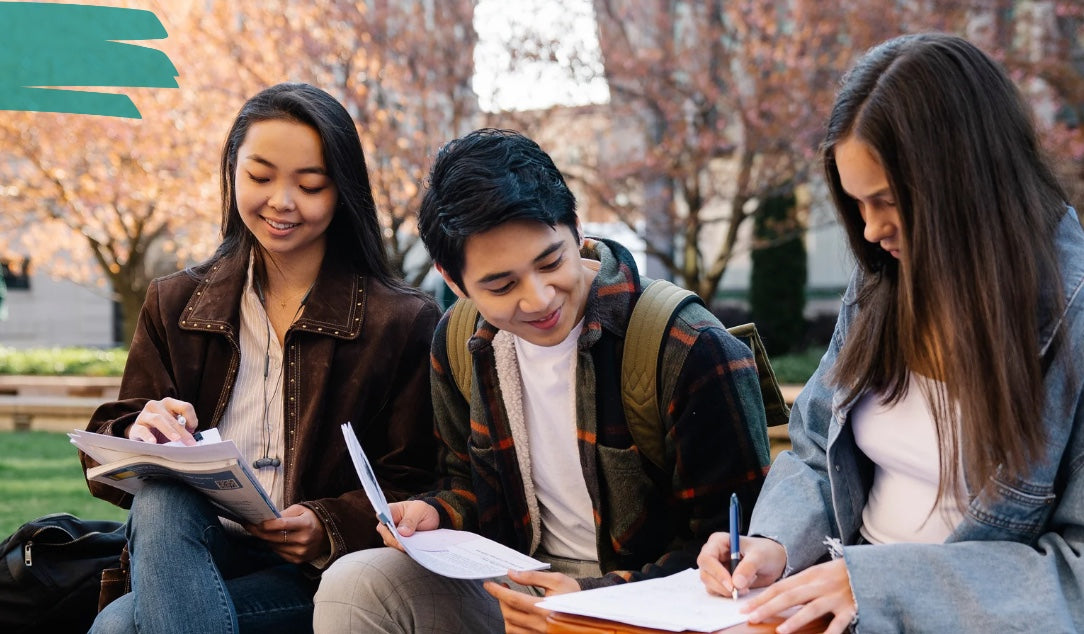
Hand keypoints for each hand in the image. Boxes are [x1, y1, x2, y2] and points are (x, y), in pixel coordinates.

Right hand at [127, 398, 196, 444]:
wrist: (140, 433)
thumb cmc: (161, 430)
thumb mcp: (174, 426)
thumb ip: (184, 427)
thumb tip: (194, 435)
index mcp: (169, 403)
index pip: (185, 407)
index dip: (192, 419)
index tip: (194, 430)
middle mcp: (156, 406)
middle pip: (172, 417)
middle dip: (183, 430)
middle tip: (190, 442)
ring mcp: (144, 415)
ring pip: (158, 419)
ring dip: (169, 430)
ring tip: (176, 439)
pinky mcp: (135, 427)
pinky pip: (142, 430)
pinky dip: (148, 436)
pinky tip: (154, 442)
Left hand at [248, 504, 328, 563]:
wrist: (327, 534)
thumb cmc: (311, 519)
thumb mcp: (300, 510)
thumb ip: (284, 514)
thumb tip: (266, 519)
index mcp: (306, 524)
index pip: (282, 525)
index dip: (267, 524)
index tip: (255, 522)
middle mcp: (304, 540)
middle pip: (275, 538)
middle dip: (260, 532)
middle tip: (249, 526)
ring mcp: (302, 552)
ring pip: (275, 547)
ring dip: (266, 540)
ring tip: (261, 532)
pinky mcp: (299, 560)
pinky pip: (279, 554)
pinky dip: (274, 547)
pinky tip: (273, 540)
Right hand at [374, 500, 439, 551]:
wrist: (429, 520)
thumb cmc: (421, 511)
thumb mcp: (419, 511)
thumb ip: (410, 520)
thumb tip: (401, 531)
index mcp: (391, 510)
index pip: (382, 515)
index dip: (384, 522)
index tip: (391, 527)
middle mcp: (388, 523)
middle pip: (384, 532)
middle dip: (393, 539)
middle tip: (403, 545)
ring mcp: (391, 534)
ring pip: (390, 542)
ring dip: (399, 545)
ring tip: (409, 548)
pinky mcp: (397, 543)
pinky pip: (397, 548)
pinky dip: (404, 550)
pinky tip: (411, 550)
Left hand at [483, 570, 579, 633]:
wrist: (590, 612)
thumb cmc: (574, 595)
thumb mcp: (556, 580)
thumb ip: (532, 576)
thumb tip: (512, 573)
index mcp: (544, 609)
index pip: (513, 600)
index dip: (497, 592)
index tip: (488, 584)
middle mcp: (540, 625)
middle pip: (509, 614)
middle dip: (501, 600)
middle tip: (502, 589)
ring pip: (511, 627)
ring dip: (505, 613)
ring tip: (509, 601)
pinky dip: (513, 625)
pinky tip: (516, 615)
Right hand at [697, 533, 785, 597]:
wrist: (772, 561)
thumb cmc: (765, 552)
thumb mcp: (760, 556)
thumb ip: (748, 567)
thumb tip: (736, 583)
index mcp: (718, 542)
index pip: (707, 558)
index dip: (716, 573)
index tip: (731, 585)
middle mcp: (712, 555)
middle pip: (705, 574)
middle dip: (722, 586)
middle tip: (740, 591)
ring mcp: (714, 569)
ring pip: (710, 585)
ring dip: (727, 591)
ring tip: (746, 586)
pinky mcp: (719, 581)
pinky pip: (717, 591)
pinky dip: (729, 594)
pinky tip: (744, 588)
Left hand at [742, 559, 856, 633]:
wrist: (871, 568)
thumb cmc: (841, 573)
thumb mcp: (819, 573)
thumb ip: (800, 585)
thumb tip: (776, 597)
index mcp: (809, 575)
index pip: (780, 587)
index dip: (761, 597)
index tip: (745, 607)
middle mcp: (820, 585)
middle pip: (790, 596)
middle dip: (768, 607)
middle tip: (751, 617)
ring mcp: (835, 597)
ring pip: (812, 609)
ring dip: (795, 621)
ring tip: (780, 631)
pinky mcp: (851, 608)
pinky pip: (839, 623)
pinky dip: (830, 632)